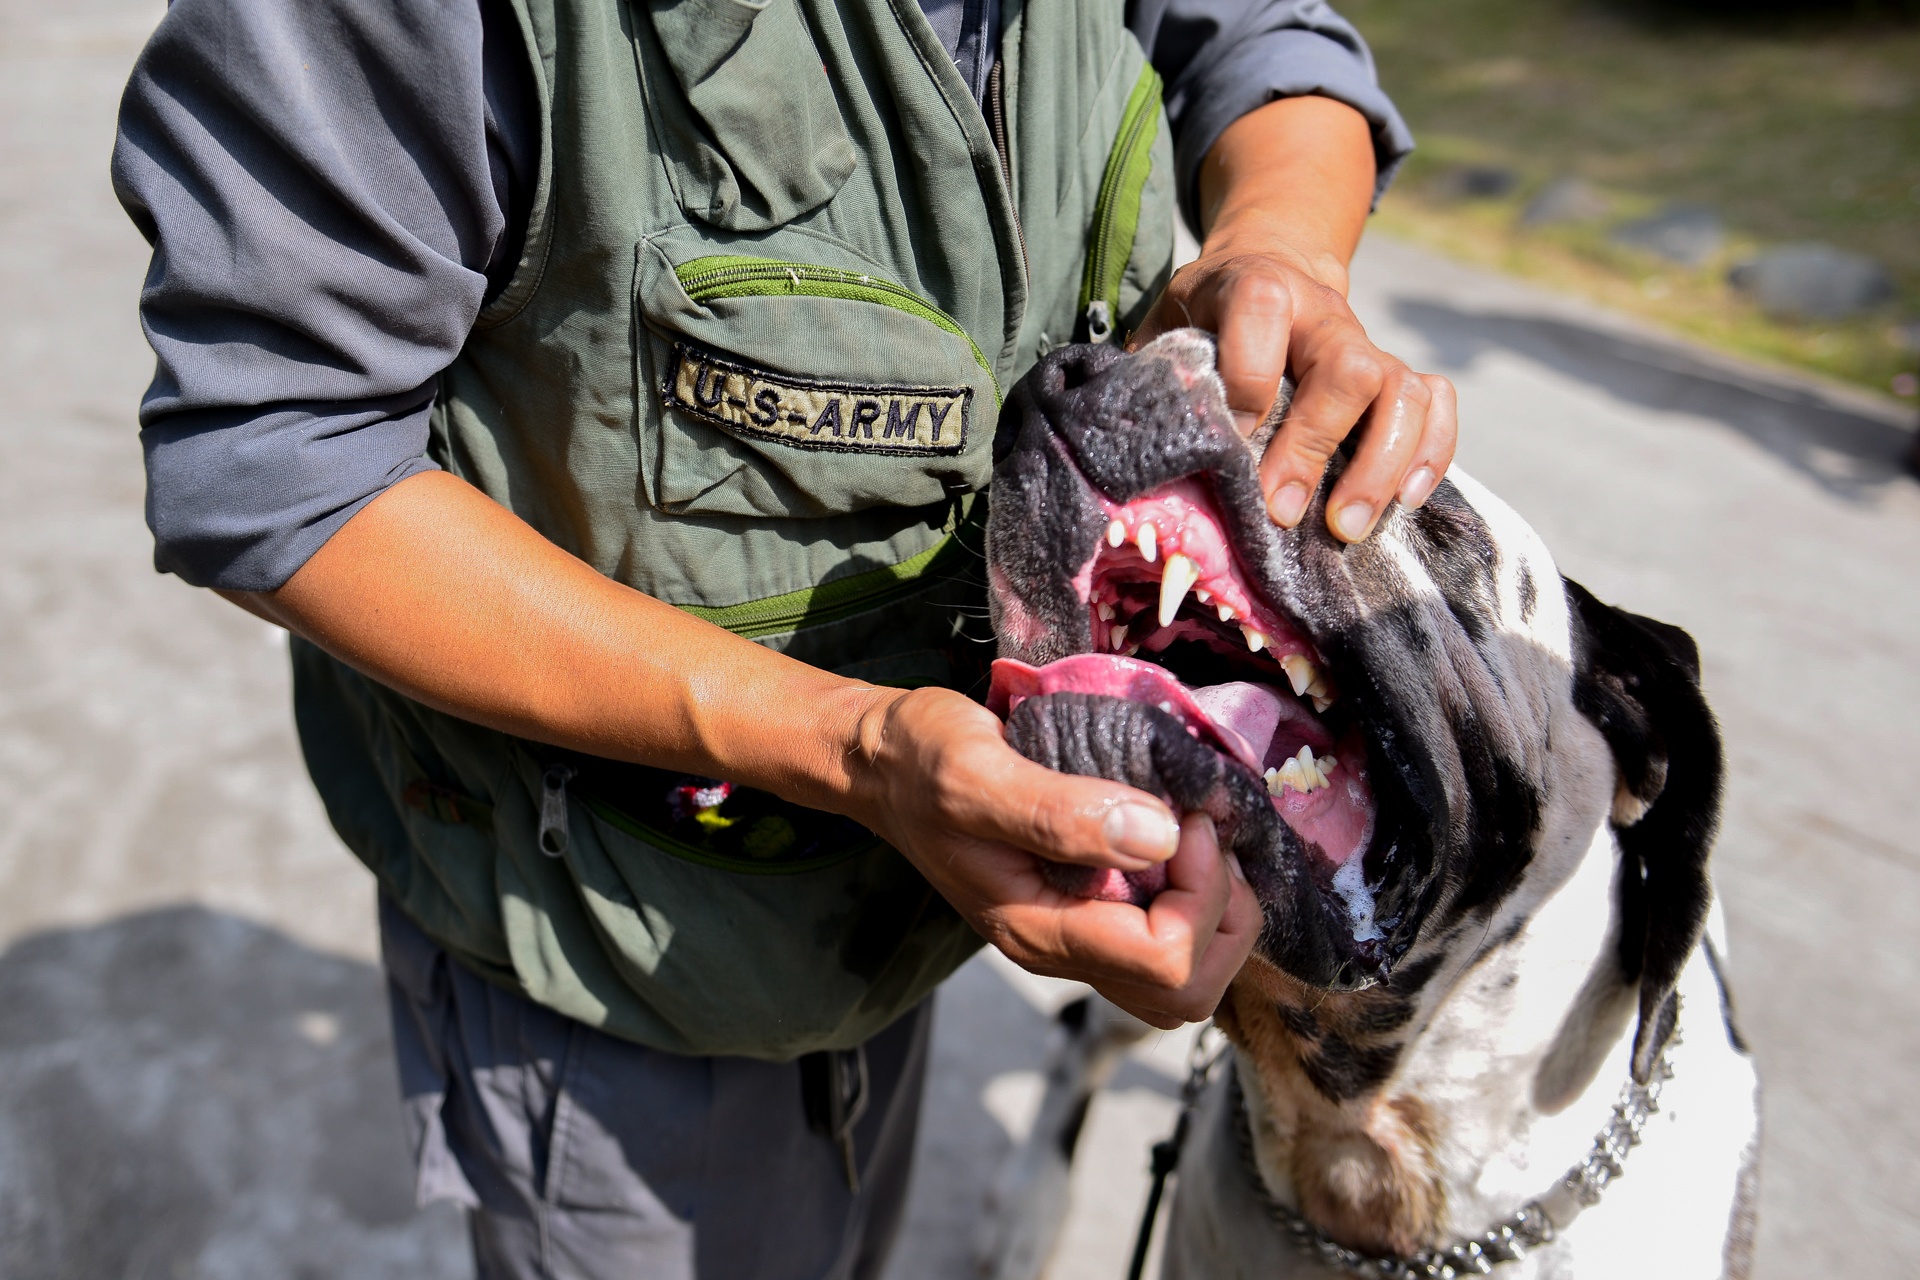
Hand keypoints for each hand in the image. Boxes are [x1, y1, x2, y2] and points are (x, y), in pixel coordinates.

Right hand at [848, 687, 1260, 1026]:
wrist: (881, 764)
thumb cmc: (921, 763)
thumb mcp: (977, 773)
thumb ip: (1060, 813)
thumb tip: (1159, 837)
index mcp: (1039, 932)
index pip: (1166, 960)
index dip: (1201, 891)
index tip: (1184, 816)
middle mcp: (1061, 949)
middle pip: (1188, 993)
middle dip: (1224, 917)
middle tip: (1204, 835)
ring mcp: (1073, 935)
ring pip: (1182, 980)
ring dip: (1216, 915)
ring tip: (1197, 840)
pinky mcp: (1082, 909)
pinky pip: (1162, 942)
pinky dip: (1196, 903)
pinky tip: (1179, 841)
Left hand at [1129, 96, 1457, 542]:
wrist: (1274, 265)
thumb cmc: (1205, 318)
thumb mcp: (1166, 324)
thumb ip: (1151, 372)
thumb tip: (1116, 446)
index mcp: (1253, 287)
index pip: (1260, 311)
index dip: (1247, 375)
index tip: (1229, 439)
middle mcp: (1322, 313)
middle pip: (1345, 366)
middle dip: (1315, 443)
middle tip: (1283, 511)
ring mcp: (1367, 344)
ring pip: (1401, 389)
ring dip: (1380, 462)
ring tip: (1346, 528)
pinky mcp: (1398, 375)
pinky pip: (1436, 404)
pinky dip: (1433, 451)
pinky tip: (1405, 501)